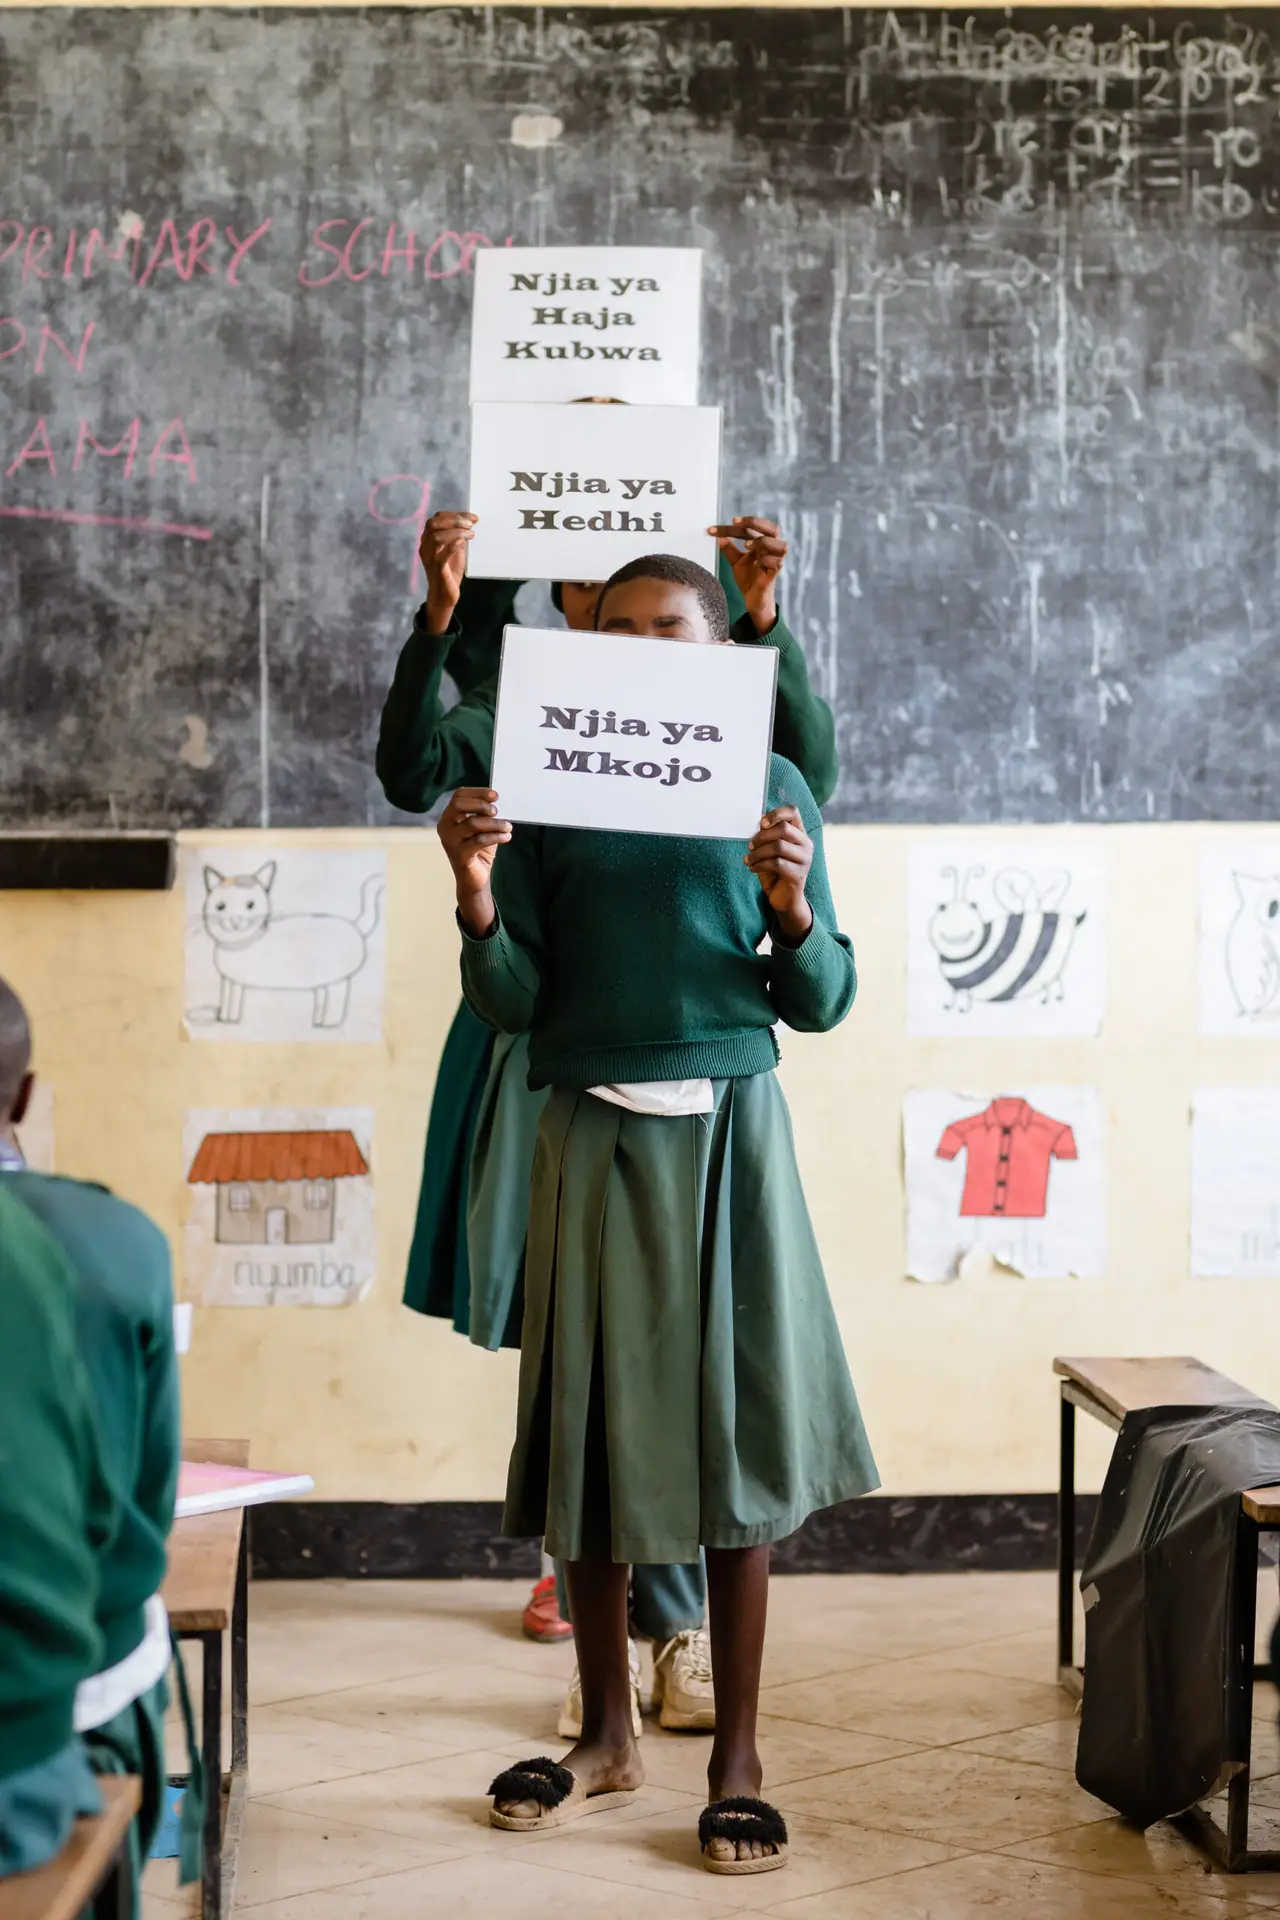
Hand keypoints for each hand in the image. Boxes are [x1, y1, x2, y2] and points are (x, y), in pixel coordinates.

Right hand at [420, 512, 477, 634]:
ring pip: (436, 536)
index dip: (455, 514)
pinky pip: (440, 556)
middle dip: (454, 520)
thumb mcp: (455, 549)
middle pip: (433, 523)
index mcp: (428, 538)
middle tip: (471, 525)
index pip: (437, 518)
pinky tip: (462, 542)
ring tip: (471, 535)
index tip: (473, 518)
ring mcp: (429, 558)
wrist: (445, 595)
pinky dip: (452, 546)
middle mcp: (425, 546)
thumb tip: (469, 521)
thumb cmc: (450, 571)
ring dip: (456, 532)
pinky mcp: (436, 570)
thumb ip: (457, 536)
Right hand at [439, 787, 509, 934]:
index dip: (477, 792)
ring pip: (472, 823)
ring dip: (495, 823)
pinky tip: (507, 837)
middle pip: (459, 805)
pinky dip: (496, 836)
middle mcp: (445, 827)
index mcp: (448, 817)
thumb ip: (485, 814)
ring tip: (508, 827)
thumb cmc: (479, 850)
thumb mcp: (482, 828)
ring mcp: (450, 842)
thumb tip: (497, 800)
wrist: (475, 879)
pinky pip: (480, 840)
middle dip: (481, 805)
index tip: (495, 795)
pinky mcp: (459, 855)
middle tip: (497, 811)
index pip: (458, 796)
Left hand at [708, 516, 787, 633]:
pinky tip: (755, 564)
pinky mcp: (774, 575)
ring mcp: (775, 562)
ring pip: (781, 545)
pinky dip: (766, 560)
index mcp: (762, 544)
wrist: (753, 601)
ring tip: (746, 546)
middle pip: (773, 529)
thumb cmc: (749, 579)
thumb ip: (729, 549)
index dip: (736, 525)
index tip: (716, 528)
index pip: (752, 528)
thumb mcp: (736, 561)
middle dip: (754, 523)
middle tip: (735, 523)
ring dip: (763, 542)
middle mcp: (771, 550)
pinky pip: (777, 563)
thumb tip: (717, 537)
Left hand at [745, 806, 812, 941]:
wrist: (784, 899)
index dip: (776, 813)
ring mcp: (805, 860)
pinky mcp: (798, 874)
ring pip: (779, 846)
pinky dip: (760, 864)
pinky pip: (776, 863)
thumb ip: (768, 836)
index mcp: (800, 834)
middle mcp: (806, 844)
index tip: (762, 823)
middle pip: (784, 829)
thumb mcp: (770, 850)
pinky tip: (753, 868)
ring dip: (758, 852)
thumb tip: (760, 821)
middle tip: (750, 845)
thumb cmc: (775, 871)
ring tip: (749, 859)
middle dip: (762, 836)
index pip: (793, 812)